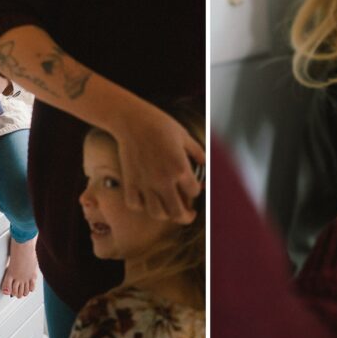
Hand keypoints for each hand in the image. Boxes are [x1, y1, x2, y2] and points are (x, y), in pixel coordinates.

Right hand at [111, 102, 203, 223]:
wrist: (132, 120)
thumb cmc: (159, 124)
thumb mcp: (185, 136)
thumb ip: (198, 153)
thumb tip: (206, 164)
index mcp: (180, 169)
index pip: (194, 192)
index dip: (197, 190)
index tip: (195, 187)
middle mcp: (163, 180)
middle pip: (177, 212)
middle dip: (186, 217)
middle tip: (188, 214)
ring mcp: (145, 183)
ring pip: (156, 213)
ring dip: (165, 215)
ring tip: (168, 210)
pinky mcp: (130, 182)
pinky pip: (135, 204)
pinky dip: (141, 206)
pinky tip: (147, 200)